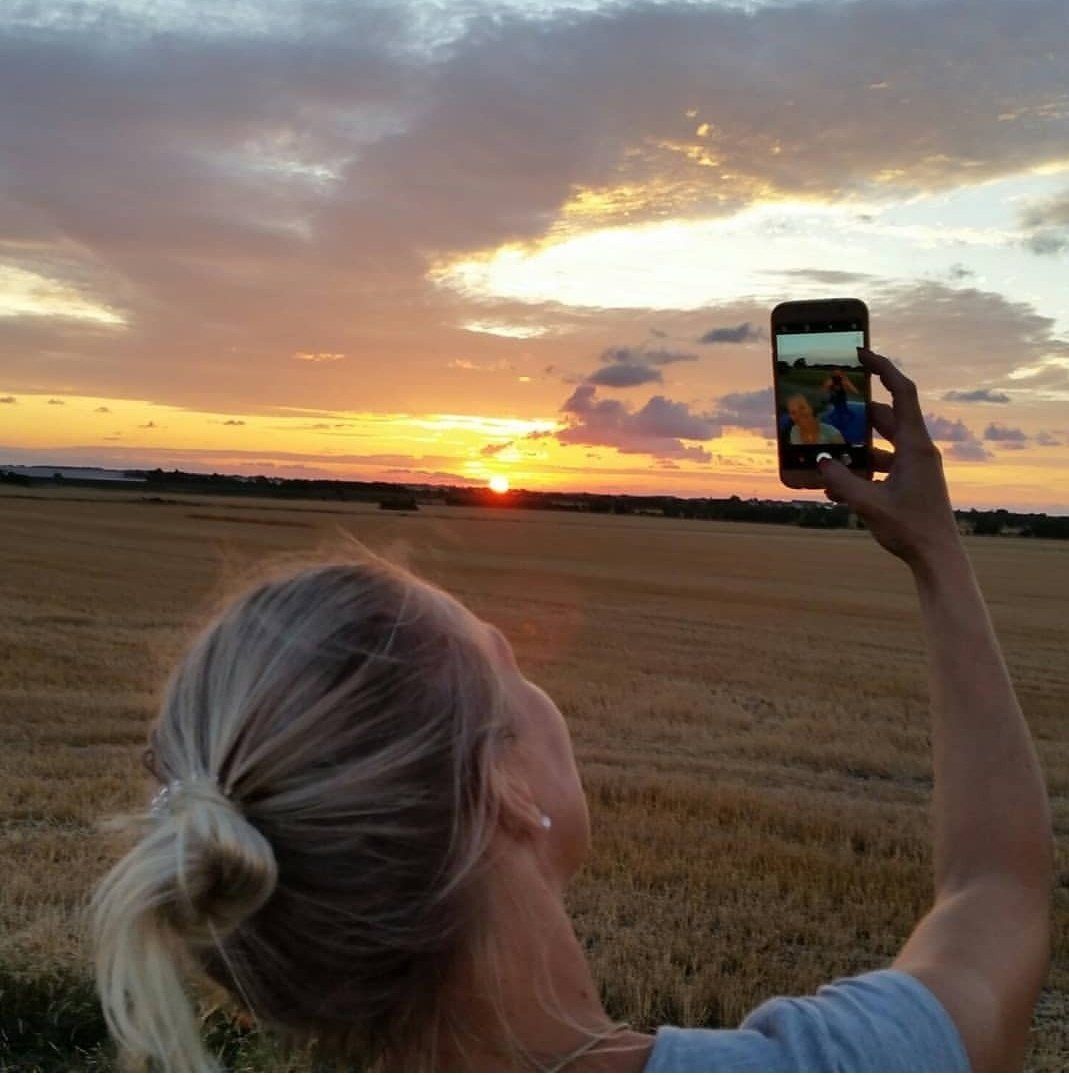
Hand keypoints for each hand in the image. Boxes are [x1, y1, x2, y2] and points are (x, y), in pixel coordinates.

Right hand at [819, 347, 961, 567]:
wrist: (937, 557)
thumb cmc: (910, 529)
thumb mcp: (869, 503)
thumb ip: (841, 481)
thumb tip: (820, 461)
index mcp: (915, 446)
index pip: (901, 393)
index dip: (883, 369)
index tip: (861, 355)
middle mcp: (918, 451)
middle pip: (886, 417)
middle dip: (857, 413)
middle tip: (831, 406)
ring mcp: (916, 467)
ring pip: (882, 443)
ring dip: (856, 446)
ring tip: (826, 450)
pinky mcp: (910, 482)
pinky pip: (882, 465)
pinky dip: (861, 468)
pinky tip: (836, 485)